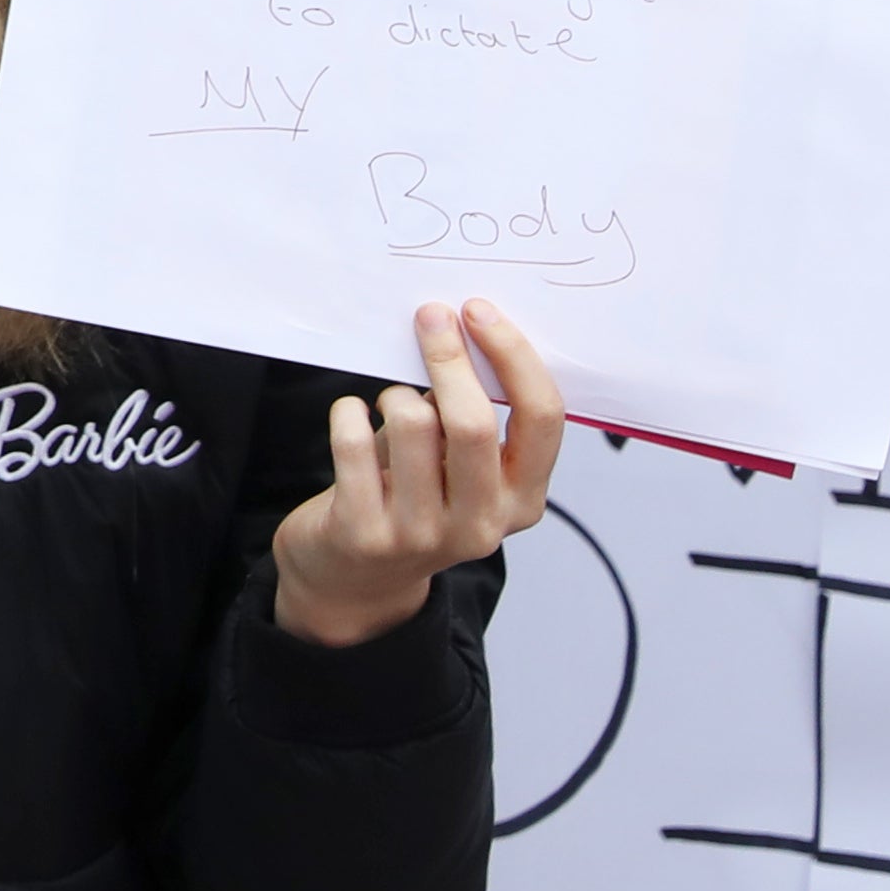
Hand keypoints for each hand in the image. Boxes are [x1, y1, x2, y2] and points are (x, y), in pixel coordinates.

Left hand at [273, 299, 562, 645]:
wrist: (354, 578)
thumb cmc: (413, 497)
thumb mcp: (462, 468)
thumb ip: (475, 419)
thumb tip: (462, 332)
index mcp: (523, 500)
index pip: (542, 420)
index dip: (513, 357)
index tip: (478, 312)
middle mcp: (483, 524)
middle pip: (475, 421)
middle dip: (450, 357)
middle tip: (429, 318)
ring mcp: (423, 534)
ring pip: (413, 424)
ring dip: (395, 394)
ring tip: (390, 403)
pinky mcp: (364, 532)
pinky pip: (353, 444)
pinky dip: (347, 413)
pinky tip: (349, 415)